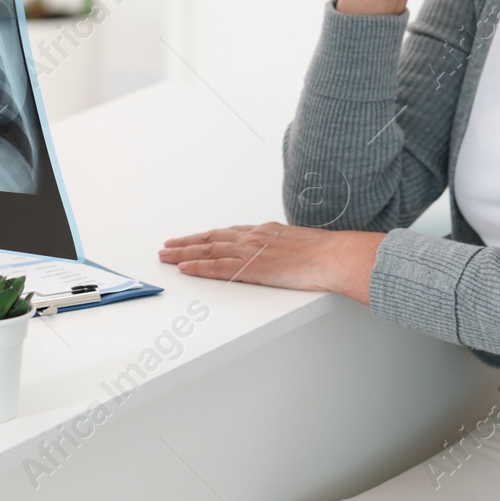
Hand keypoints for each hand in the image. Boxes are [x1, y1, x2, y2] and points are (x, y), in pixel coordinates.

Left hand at [157, 222, 385, 304]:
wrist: (333, 256)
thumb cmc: (324, 252)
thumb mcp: (298, 243)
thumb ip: (282, 247)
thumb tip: (279, 253)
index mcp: (264, 232)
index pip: (226, 233)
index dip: (205, 237)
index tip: (191, 239)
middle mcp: (252, 237)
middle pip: (211, 238)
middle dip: (186, 243)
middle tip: (166, 246)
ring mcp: (250, 251)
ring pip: (208, 250)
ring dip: (184, 253)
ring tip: (166, 256)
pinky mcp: (251, 267)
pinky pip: (218, 267)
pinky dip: (198, 267)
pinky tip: (185, 268)